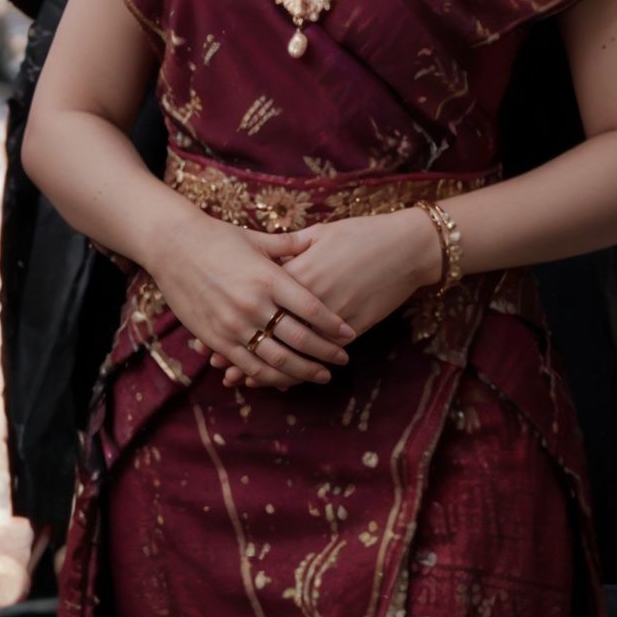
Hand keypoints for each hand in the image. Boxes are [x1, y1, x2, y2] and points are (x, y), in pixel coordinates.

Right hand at [145, 206, 355, 391]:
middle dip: (326, 353)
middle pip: (299, 338)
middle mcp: (253, 304)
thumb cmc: (217, 238)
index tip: (350, 335)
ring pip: (276, 358)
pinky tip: (285, 380)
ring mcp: (233, 324)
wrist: (171, 246)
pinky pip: (247, 365)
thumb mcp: (256, 239)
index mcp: (268, 278)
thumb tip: (316, 240)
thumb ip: (289, 246)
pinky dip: (269, 377)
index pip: (310, 308)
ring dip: (303, 371)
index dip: (333, 325)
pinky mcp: (215, 339)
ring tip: (322, 375)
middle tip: (343, 360)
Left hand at [215, 207, 439, 390]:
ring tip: (243, 380)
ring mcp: (332, 317)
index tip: (210, 334)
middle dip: (241, 349)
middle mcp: (309, 299)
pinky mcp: (352, 329)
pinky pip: (319, 355)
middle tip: (218, 365)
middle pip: (269, 330)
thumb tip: (266, 255)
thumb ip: (290, 248)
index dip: (234, 319)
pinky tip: (284, 381)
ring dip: (267, 368)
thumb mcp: (321, 234)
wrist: (406, 247)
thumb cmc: (362, 234)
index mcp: (298, 272)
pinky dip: (300, 370)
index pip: (257, 301)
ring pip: (293, 350)